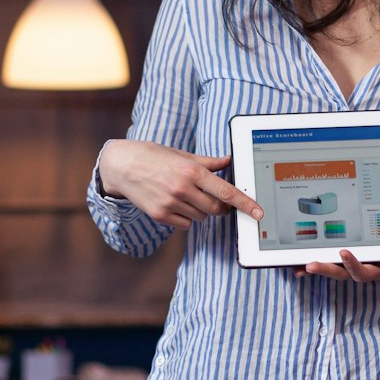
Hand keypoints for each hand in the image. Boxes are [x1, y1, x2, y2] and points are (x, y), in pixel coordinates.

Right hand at [96, 140, 263, 229]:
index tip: (258, 212)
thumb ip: (207, 162)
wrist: (121, 165)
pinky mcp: (160, 215)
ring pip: (201, 217)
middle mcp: (182, 188)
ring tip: (187, 195)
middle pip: (216, 209)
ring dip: (201, 211)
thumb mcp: (181, 155)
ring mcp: (170, 204)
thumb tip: (228, 161)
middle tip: (216, 200)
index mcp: (191, 171)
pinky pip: (185, 224)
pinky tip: (176, 203)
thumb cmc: (153, 156)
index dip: (245, 203)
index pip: (226, 192)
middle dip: (221, 208)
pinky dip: (186, 217)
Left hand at [301, 249, 379, 283]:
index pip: (364, 271)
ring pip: (335, 267)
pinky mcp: (351, 255)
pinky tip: (299, 266)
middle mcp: (366, 267)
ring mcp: (359, 262)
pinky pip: (331, 260)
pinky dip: (317, 263)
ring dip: (319, 267)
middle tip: (310, 265)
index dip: (352, 265)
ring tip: (303, 266)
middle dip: (326, 269)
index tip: (342, 252)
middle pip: (342, 273)